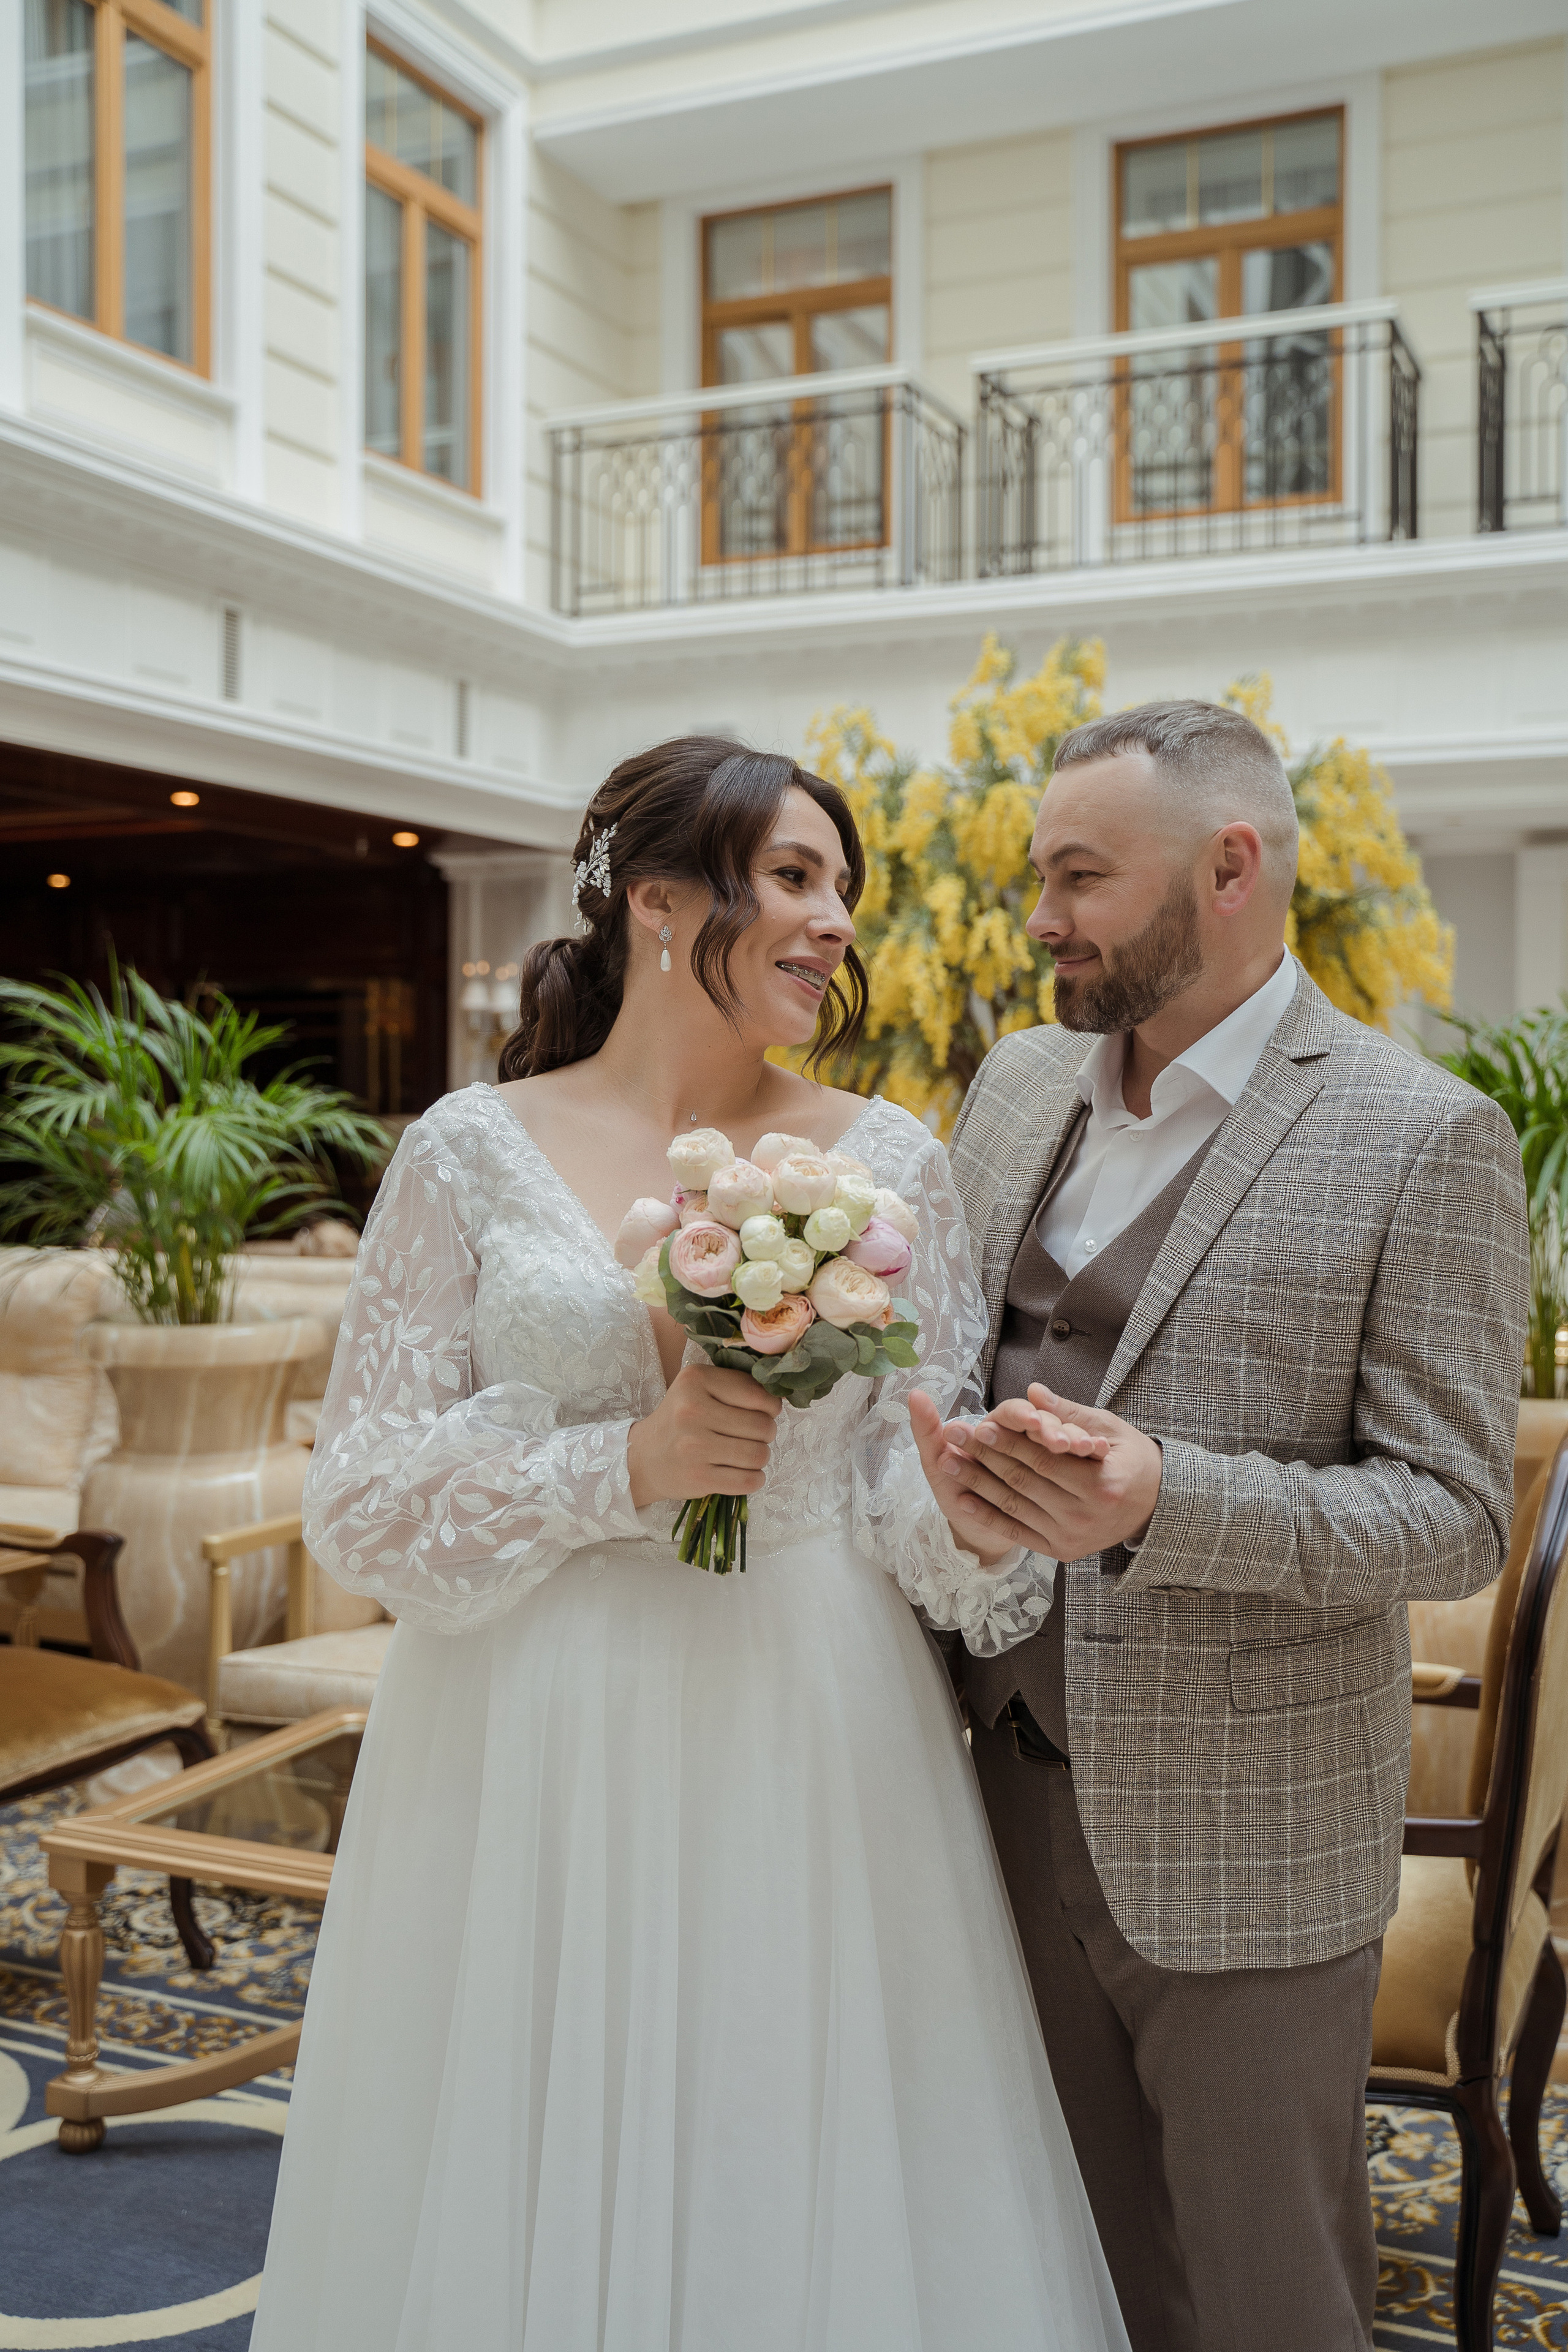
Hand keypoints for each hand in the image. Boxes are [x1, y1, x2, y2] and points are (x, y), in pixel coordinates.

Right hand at [628, 1363, 781, 1507]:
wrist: (643, 1458)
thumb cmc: (681, 1421)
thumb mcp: (699, 1388)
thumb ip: (736, 1385)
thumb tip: (781, 1395)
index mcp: (695, 1380)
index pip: (757, 1394)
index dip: (770, 1406)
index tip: (762, 1412)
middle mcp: (692, 1410)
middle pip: (762, 1426)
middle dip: (766, 1434)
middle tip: (752, 1436)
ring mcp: (694, 1446)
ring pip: (759, 1454)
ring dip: (760, 1457)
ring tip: (746, 1454)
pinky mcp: (697, 1477)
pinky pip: (748, 1481)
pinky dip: (755, 1479)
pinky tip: (744, 1473)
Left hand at [941, 1383, 1161, 1560]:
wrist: (1154, 1507)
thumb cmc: (1132, 1461)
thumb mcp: (1110, 1430)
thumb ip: (1070, 1414)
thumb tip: (1033, 1392)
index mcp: (1101, 1484)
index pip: (1043, 1460)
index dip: (1009, 1442)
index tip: (979, 1423)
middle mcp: (1085, 1516)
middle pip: (1023, 1482)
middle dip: (984, 1457)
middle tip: (954, 1436)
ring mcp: (1071, 1537)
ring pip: (1014, 1507)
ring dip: (976, 1484)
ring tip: (946, 1463)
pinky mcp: (1060, 1551)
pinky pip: (1017, 1531)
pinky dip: (988, 1517)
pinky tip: (963, 1500)